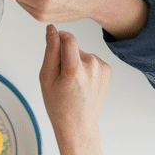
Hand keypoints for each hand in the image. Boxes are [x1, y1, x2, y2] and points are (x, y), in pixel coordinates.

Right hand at [39, 25, 110, 140]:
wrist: (78, 124)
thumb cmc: (58, 104)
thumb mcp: (46, 77)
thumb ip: (50, 50)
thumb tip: (52, 29)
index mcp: (74, 69)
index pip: (68, 38)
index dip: (58, 37)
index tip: (52, 43)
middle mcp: (92, 66)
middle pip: (73, 46)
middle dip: (65, 55)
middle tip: (61, 77)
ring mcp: (102, 68)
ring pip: (82, 53)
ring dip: (75, 61)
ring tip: (72, 82)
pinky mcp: (107, 70)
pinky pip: (91, 59)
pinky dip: (85, 67)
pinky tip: (82, 82)